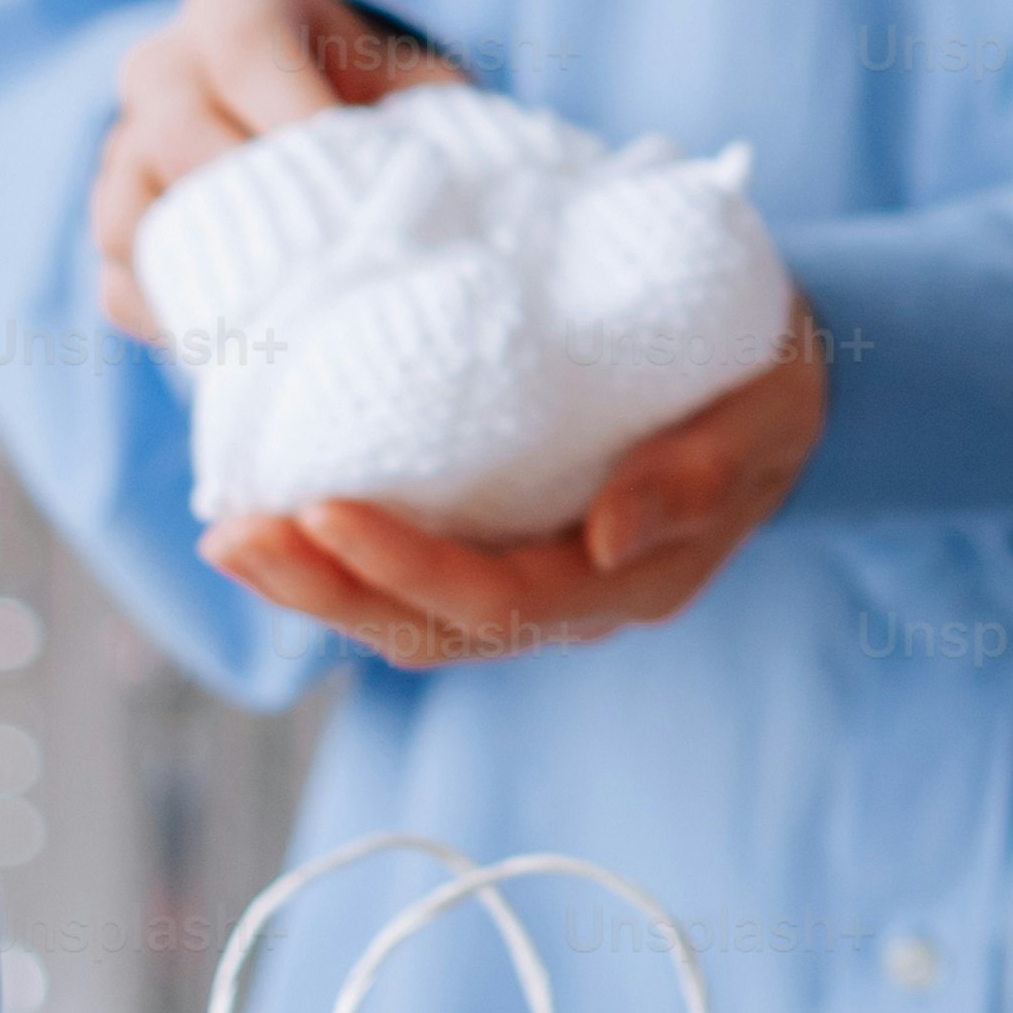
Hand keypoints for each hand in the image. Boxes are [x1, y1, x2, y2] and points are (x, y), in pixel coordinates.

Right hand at [89, 0, 471, 344]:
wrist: (322, 118)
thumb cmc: (376, 93)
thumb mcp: (413, 80)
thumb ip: (437, 118)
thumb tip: (473, 189)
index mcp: (235, 3)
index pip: (244, 48)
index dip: (298, 115)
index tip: (361, 171)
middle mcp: (161, 67)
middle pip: (176, 133)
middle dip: (255, 199)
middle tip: (331, 252)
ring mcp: (123, 152)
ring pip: (127, 214)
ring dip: (208, 266)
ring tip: (292, 300)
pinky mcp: (116, 231)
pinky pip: (118, 283)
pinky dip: (175, 317)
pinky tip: (248, 334)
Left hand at [200, 320, 833, 669]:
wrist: (783, 381)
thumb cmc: (770, 384)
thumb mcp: (765, 412)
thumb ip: (698, 474)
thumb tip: (610, 535)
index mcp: (633, 580)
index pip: (500, 600)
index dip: (402, 565)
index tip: (321, 506)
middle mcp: (576, 601)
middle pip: (433, 630)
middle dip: (324, 592)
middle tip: (232, 535)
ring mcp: (538, 584)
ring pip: (412, 620)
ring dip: (313, 588)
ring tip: (229, 536)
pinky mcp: (507, 548)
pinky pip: (415, 581)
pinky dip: (339, 561)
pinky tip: (278, 520)